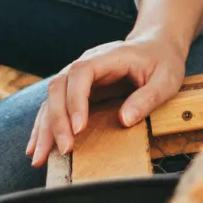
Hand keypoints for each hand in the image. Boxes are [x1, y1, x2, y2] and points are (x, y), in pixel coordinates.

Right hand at [27, 31, 188, 167]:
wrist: (156, 46)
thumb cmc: (162, 62)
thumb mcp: (166, 79)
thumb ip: (147, 98)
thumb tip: (124, 120)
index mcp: (108, 57)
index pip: (81, 73)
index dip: (76, 100)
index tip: (79, 128)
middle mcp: (86, 63)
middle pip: (59, 86)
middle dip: (57, 120)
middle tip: (64, 150)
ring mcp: (78, 76)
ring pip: (51, 98)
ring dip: (44, 128)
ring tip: (39, 157)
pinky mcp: (76, 90)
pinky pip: (55, 106)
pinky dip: (44, 126)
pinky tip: (36, 146)